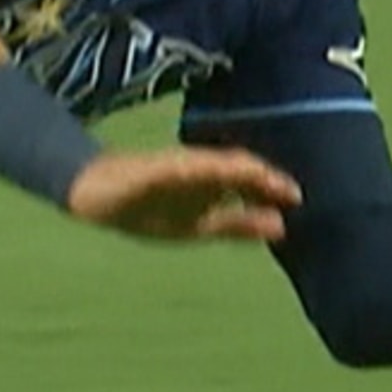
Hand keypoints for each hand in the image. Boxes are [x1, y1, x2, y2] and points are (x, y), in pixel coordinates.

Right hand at [65, 146, 301, 242]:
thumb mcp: (199, 225)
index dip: (271, 187)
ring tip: (256, 173)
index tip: (297, 198)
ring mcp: (173, 168)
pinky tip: (202, 170)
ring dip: (231, 168)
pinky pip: (171, 168)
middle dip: (259, 178)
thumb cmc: (149, 207)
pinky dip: (188, 169)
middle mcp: (197, 170)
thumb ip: (238, 224)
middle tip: (286, 189)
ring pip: (207, 164)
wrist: (95, 194)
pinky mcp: (149, 170)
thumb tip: (282, 227)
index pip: (247, 181)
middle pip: (234, 168)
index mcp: (211, 185)